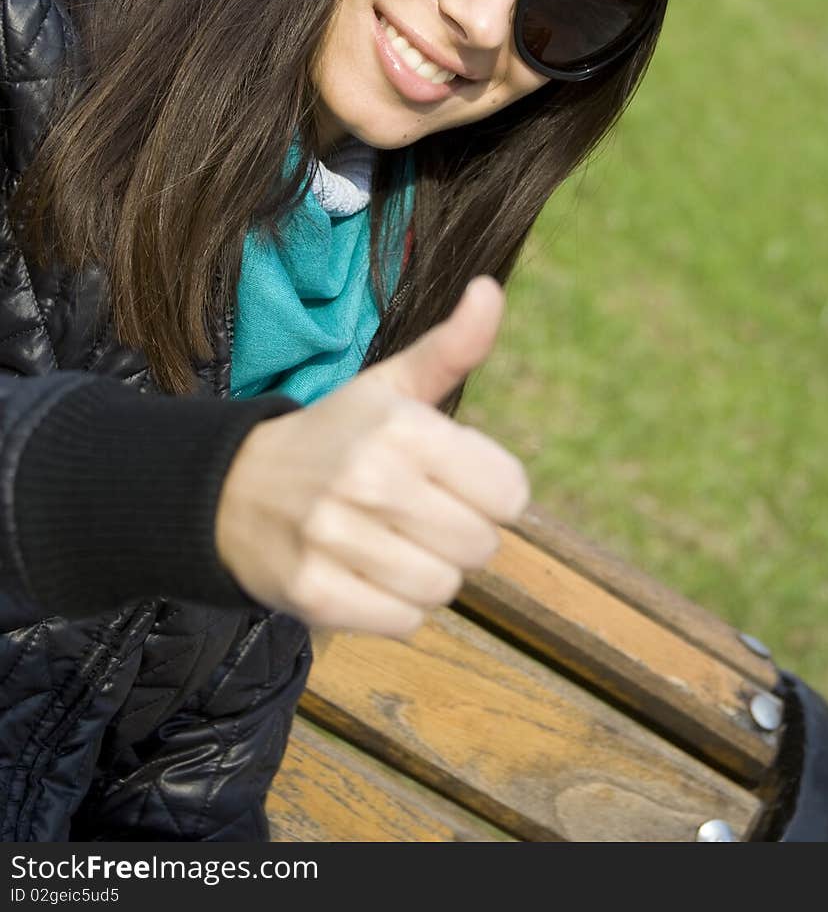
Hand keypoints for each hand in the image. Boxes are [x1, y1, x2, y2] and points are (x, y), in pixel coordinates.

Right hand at [214, 275, 529, 636]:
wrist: (233, 489)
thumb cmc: (334, 436)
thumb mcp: (391, 385)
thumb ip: (452, 346)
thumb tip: (491, 288)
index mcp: (401, 426)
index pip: (510, 493)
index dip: (489, 491)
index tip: (451, 479)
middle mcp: (370, 480)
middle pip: (480, 546)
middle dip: (459, 536)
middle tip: (416, 514)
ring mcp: (337, 539)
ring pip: (443, 589)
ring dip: (427, 574)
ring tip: (390, 543)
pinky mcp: (314, 594)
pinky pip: (403, 623)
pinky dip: (394, 607)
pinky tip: (365, 573)